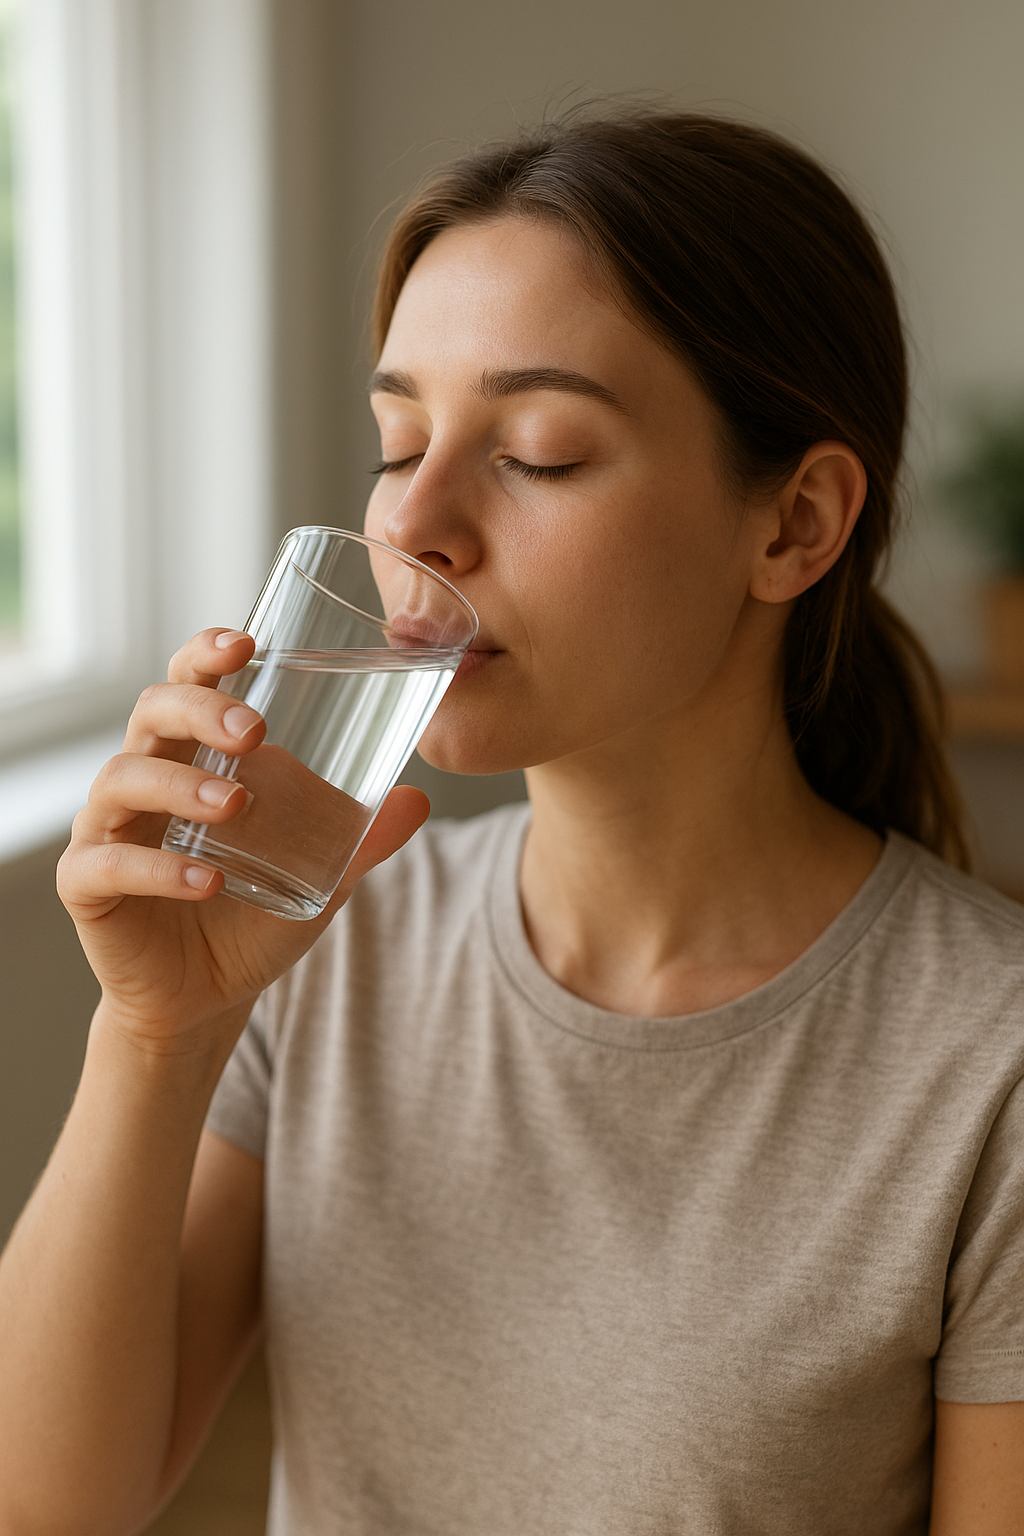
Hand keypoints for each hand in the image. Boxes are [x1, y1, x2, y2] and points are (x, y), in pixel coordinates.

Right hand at [57, 629, 428, 1051]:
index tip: (247, 643)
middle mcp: (144, 780)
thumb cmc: (252, 918)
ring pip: (122, 779)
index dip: (206, 654)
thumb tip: (418, 799)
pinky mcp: (87, 886)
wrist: (207, 1000)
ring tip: (234, 806)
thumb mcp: (320, 878)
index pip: (188, 683)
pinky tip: (205, 880)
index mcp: (192, 758)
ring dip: (181, 785)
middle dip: (201, 710)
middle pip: (152, 713)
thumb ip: (362, 840)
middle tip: (255, 733)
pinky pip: (106, 862)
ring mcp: (107, 829)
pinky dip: (157, 868)